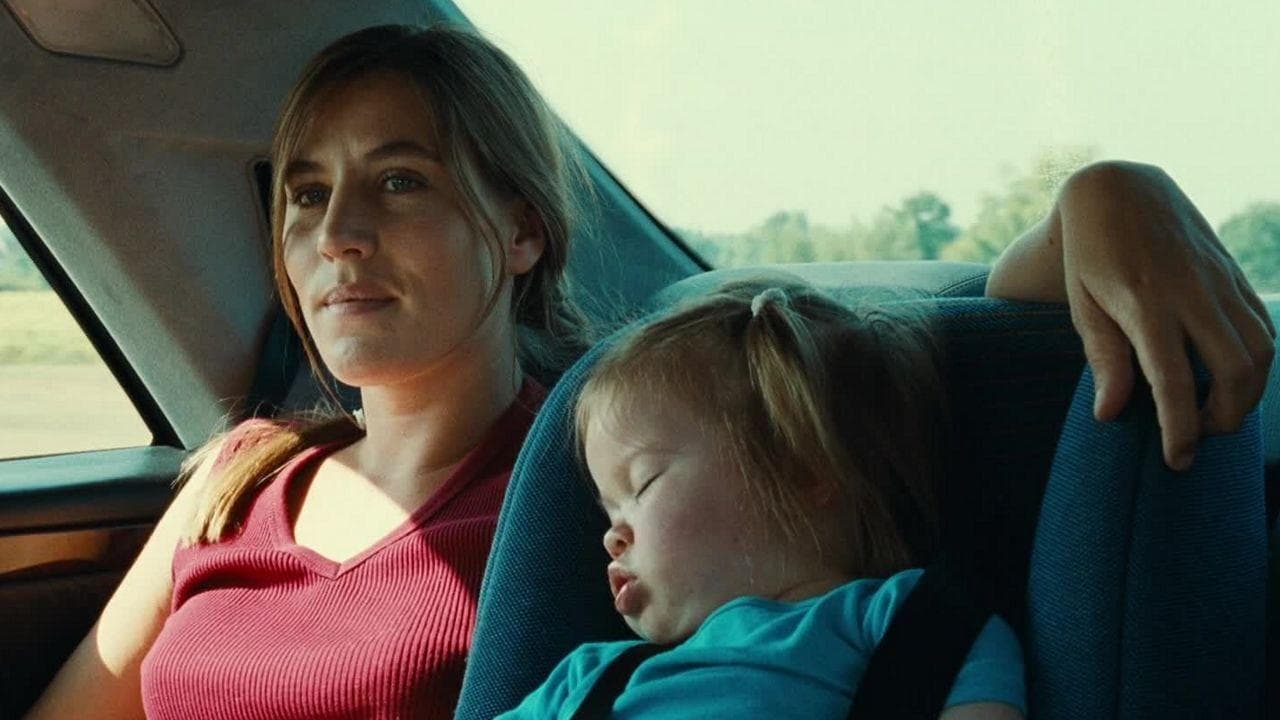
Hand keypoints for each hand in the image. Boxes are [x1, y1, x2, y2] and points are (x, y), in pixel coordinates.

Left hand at [1058, 161, 1274, 469]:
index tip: (1177, 460)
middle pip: (1236, 370)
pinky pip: (1263, 325)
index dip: (1180, 429)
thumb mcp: (1084, 305)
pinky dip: (1258, 361)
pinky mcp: (1233, 274)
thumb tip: (1109, 415)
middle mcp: (1192, 293)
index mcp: (1145, 304)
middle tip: (1198, 437)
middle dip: (1225, 416)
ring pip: (1262, 350)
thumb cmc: (1090, 255)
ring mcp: (1219, 281)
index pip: (1173, 382)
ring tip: (1216, 413)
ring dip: (1249, 393)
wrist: (1119, 191)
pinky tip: (1233, 377)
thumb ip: (1102, 359)